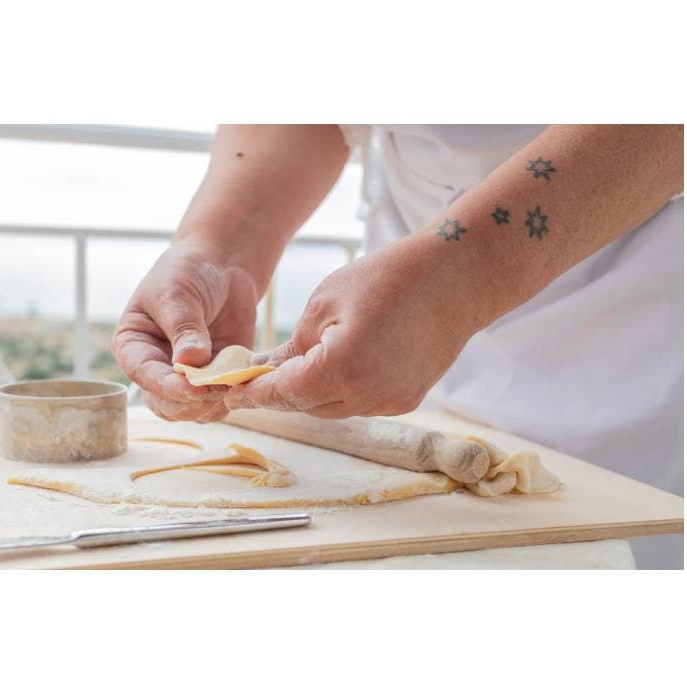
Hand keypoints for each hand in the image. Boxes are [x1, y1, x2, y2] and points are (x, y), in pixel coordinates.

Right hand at [111, 238, 261, 421]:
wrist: (220, 265)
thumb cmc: (187, 272)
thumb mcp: (178, 294)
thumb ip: (184, 329)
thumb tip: (189, 363)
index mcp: (134, 347)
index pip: (144, 375)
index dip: (166, 386)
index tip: (192, 388)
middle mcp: (156, 368)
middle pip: (165, 404)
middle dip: (189, 402)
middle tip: (216, 388)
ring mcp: (186, 377)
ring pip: (193, 410)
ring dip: (213, 404)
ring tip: (232, 383)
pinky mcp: (215, 378)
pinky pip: (221, 401)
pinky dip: (233, 396)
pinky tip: (245, 380)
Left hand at [224, 240, 488, 417]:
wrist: (457, 279)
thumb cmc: (386, 279)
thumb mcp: (323, 305)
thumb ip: (292, 348)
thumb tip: (264, 373)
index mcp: (341, 368)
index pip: (283, 393)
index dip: (253, 395)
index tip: (229, 395)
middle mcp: (368, 395)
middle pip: (304, 406)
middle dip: (278, 393)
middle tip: (251, 381)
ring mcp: (390, 402)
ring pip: (330, 408)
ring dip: (307, 394)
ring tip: (288, 372)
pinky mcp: (405, 401)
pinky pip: (357, 403)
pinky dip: (337, 391)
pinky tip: (329, 370)